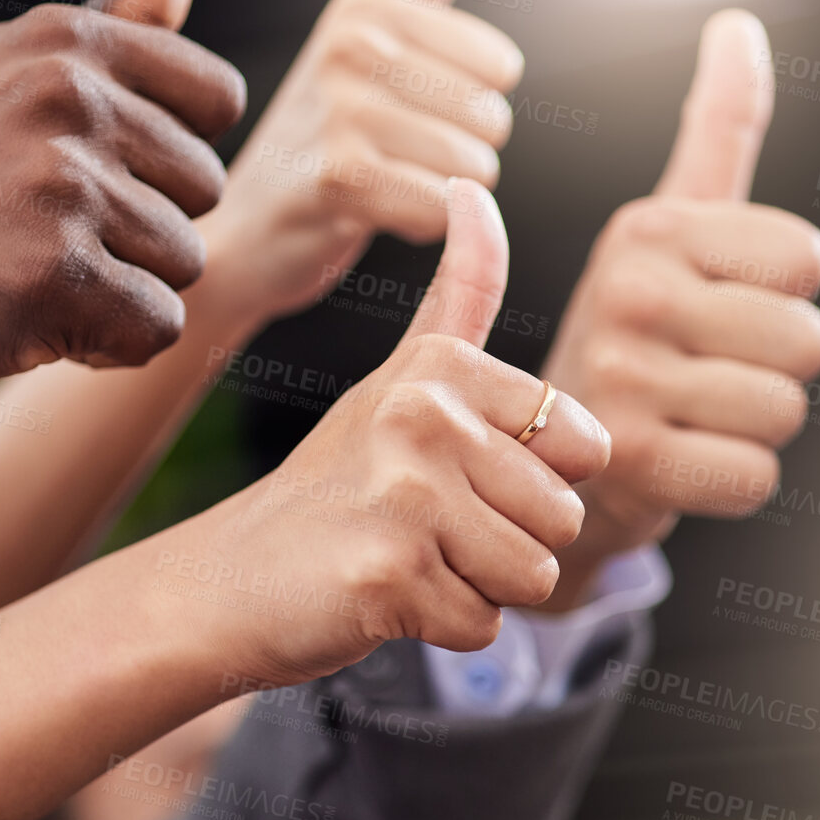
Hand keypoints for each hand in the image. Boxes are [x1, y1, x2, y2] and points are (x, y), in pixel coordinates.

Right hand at [0, 0, 247, 436]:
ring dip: (121, 288)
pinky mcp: (51, 272)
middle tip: (39, 228)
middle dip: (143, 227)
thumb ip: (117, 13)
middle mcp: (65, 96)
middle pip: (206, 189)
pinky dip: (107, 345)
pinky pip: (157, 327)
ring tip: (28, 270)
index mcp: (65, 41)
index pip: (216, 100)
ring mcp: (57, 183)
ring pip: (187, 260)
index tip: (89, 166)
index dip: (168, 155)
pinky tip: (31, 319)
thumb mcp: (12, 68)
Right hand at [174, 179, 608, 687]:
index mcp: (442, 367)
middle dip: (510, 542)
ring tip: (411, 558)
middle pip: (565, 516)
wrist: (233, 577)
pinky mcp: (390, 573)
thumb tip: (477, 192)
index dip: (536, 480)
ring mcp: (405, 495)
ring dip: (482, 586)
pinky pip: (485, 625)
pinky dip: (445, 627)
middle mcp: (425, 417)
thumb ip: (459, 294)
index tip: (458, 475)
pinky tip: (388, 596)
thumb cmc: (337, 486)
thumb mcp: (399, 379)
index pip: (586, 445)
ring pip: (537, 574)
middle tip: (427, 529)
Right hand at [202, 0, 523, 319]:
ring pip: (472, 167)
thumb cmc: (320, 138)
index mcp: (364, 5)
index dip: (468, 106)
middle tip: (391, 159)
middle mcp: (349, 45)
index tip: (404, 114)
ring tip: (382, 186)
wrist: (246, 232)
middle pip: (492, 118)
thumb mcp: (368, 36)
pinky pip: (439, 206)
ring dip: (440, 193)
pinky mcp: (337, 179)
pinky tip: (374, 216)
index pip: (501, 67)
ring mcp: (339, 110)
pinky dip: (421, 225)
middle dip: (458, 154)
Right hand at [540, 11, 819, 602]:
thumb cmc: (632, 335)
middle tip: (706, 373)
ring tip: (691, 416)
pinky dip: (732, 481)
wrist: (538, 453)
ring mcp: (626, 377)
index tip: (720, 305)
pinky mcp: (632, 461)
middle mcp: (630, 292)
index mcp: (649, 230)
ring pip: (785, 410)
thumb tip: (739, 22)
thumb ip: (717, 127)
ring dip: (754, 429)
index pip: (806, 258)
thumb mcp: (665, 226)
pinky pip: (755, 476)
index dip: (782, 294)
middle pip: (806, 339)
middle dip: (776, 369)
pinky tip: (682, 463)